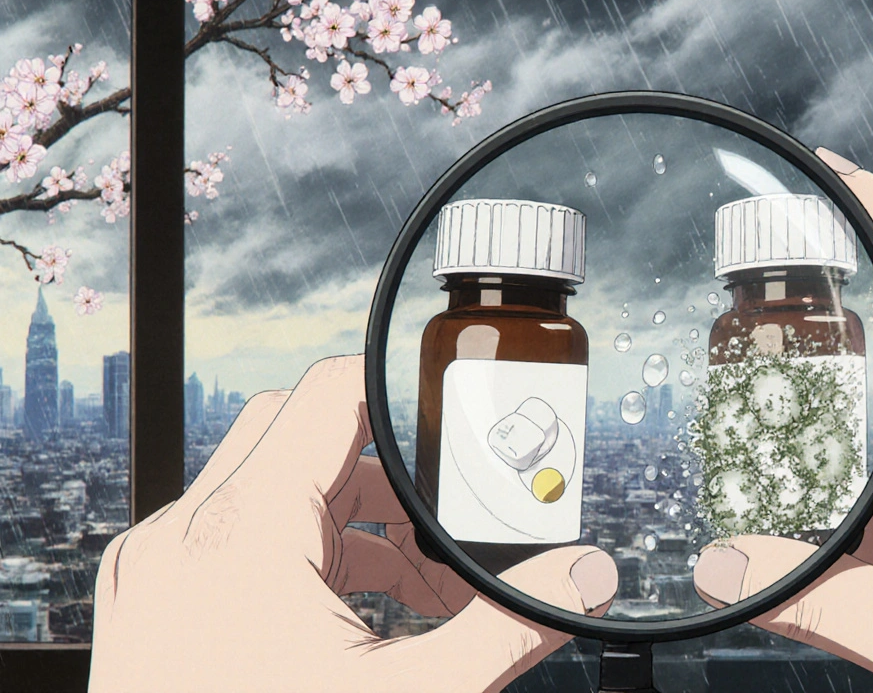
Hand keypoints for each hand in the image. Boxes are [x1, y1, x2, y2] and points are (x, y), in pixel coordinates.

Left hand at [89, 355, 616, 692]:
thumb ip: (506, 627)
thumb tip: (580, 578)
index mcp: (245, 532)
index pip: (328, 395)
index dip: (395, 393)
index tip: (439, 419)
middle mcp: (184, 535)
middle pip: (295, 434)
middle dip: (376, 473)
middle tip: (429, 527)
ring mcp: (154, 570)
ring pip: (258, 488)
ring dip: (337, 518)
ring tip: (401, 587)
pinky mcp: (144, 604)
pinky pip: (225, 539)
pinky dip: (288, 555)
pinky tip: (339, 617)